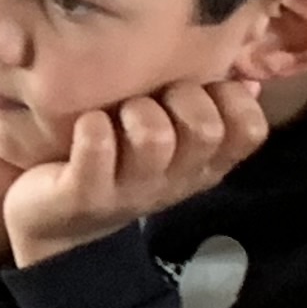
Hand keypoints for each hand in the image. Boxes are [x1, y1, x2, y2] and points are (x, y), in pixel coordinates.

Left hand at [0, 76, 272, 269]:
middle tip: (155, 97)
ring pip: (154, 137)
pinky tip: (87, 123)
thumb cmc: (118, 164)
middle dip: (182, 96)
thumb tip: (249, 82)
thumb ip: (210, 109)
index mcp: (203, 166)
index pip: (250, 131)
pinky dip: (93, 128)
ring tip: (116, 114)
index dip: (233, 99)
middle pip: (206, 129)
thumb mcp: (172, 142)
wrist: (56, 226)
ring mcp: (130, 191)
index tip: (205, 88)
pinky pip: (97, 149)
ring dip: (136, 111)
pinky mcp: (84, 195)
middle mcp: (174, 181)